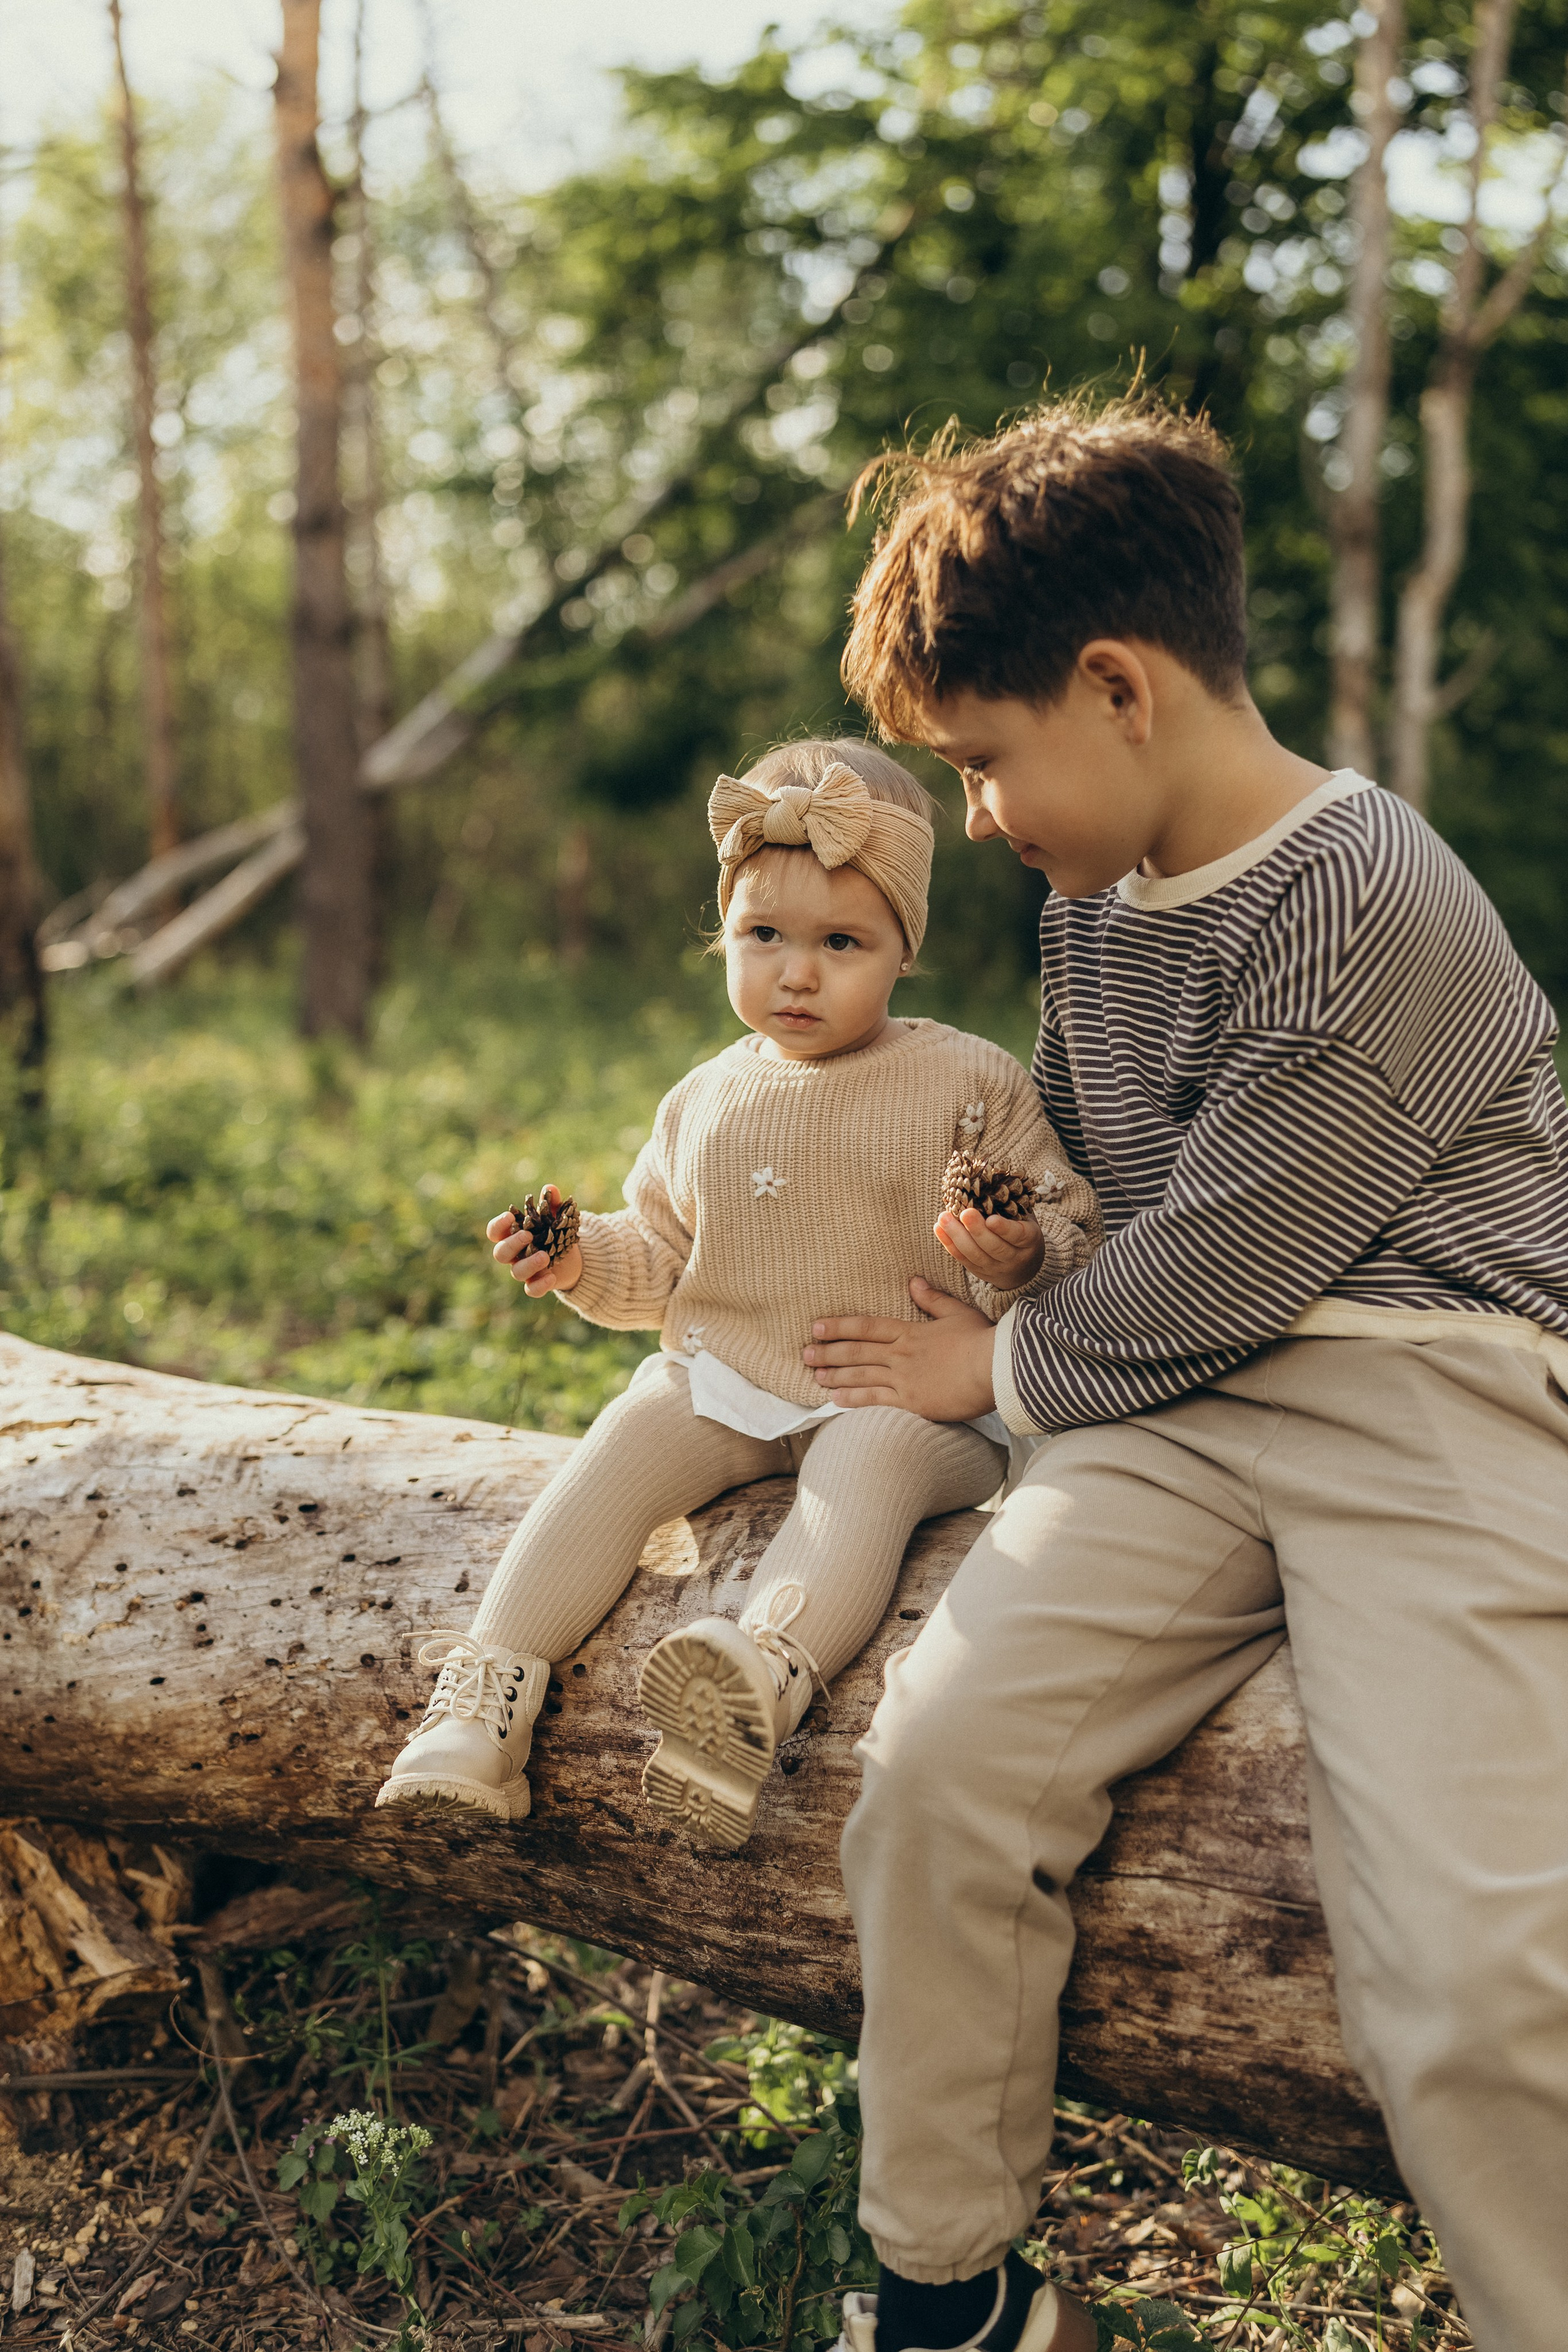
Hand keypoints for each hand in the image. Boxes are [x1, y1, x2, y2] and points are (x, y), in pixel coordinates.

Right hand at [487, 1186, 582, 1297]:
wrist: (571, 1256)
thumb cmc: (556, 1230)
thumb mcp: (556, 1215)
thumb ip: (551, 1203)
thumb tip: (550, 1189)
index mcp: (512, 1235)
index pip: (494, 1232)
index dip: (498, 1225)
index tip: (510, 1215)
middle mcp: (514, 1254)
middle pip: (500, 1254)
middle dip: (512, 1244)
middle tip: (528, 1236)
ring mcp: (524, 1270)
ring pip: (516, 1273)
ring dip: (529, 1264)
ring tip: (545, 1256)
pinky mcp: (537, 1283)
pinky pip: (531, 1290)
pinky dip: (540, 1285)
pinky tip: (552, 1276)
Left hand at [802, 1279, 996, 1419]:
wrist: (997, 1369)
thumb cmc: (982, 1340)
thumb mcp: (957, 1312)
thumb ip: (933, 1299)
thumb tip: (913, 1281)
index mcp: (910, 1331)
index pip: (867, 1326)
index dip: (839, 1326)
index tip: (817, 1327)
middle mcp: (901, 1354)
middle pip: (857, 1351)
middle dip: (828, 1351)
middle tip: (804, 1353)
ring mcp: (904, 1378)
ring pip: (860, 1374)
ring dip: (834, 1374)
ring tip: (814, 1374)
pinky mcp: (912, 1402)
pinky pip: (875, 1399)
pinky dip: (853, 1398)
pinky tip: (835, 1398)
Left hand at [934, 1205, 1043, 1289]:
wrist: (1024, 1266)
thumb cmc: (1022, 1229)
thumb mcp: (1025, 1217)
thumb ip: (1012, 1203)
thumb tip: (991, 1174)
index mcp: (1029, 1240)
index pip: (1018, 1236)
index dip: (1005, 1229)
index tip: (991, 1219)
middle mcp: (1014, 1257)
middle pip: (994, 1247)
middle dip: (977, 1231)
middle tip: (964, 1213)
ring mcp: (996, 1267)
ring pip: (975, 1255)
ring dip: (957, 1236)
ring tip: (943, 1218)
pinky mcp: (979, 1271)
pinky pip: (963, 1259)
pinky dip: (949, 1244)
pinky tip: (938, 1228)